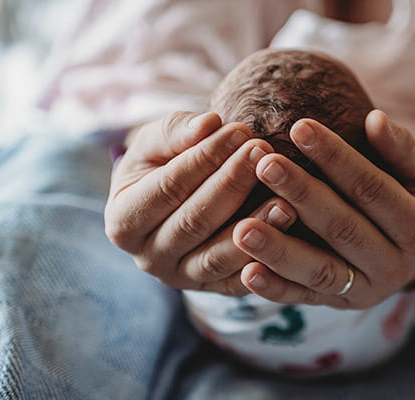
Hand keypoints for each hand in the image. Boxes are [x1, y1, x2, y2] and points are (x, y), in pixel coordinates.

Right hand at [104, 111, 297, 294]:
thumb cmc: (165, 162)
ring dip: (255, 224)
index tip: (239, 130)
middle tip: (265, 152)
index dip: (204, 158)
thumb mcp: (157, 142)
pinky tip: (291, 231)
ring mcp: (181, 279)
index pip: (167, 188)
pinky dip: (266, 261)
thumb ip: (177, 130)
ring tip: (286, 196)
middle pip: (194, 222)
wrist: (178, 198)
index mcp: (122, 221)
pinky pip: (241, 281)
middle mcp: (147, 258)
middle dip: (232, 183)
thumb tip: (208, 124)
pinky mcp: (214, 291)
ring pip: (218, 256)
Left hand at [233, 110, 414, 308]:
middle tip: (264, 165)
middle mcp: (395, 266)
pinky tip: (246, 272)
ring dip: (280, 250)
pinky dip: (275, 289)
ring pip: (320, 271)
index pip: (371, 189)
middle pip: (343, 228)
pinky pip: (303, 299)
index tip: (299, 127)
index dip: (336, 158)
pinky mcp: (338, 306)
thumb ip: (400, 148)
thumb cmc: (409, 201)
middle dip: (302, 195)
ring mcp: (366, 291)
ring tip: (242, 226)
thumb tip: (376, 119)